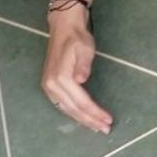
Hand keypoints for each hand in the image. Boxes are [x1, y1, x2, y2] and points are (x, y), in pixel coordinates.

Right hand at [42, 12, 111, 133]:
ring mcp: (48, 87)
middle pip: (74, 109)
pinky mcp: (49, 86)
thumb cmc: (77, 38)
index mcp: (60, 77)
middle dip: (90, 120)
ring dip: (82, 119)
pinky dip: (74, 113)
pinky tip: (83, 117)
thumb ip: (84, 64)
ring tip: (96, 126)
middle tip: (105, 129)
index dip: (95, 113)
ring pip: (67, 109)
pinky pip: (62, 105)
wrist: (63, 27)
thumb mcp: (85, 48)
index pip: (81, 101)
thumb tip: (81, 80)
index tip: (108, 120)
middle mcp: (51, 85)